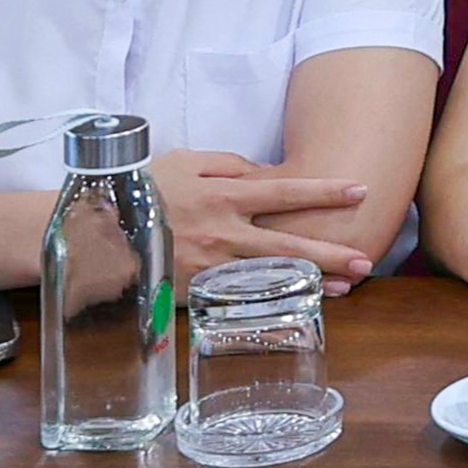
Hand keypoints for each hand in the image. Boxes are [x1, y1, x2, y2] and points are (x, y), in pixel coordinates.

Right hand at [149, 149, 373, 283]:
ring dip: (312, 282)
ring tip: (348, 286)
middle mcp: (225, 232)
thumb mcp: (185, 162)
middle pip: (289, 244)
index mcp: (224, 195)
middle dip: (331, 252)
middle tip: (368, 259)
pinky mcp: (198, 292)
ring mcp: (212, 266)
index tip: (360, 190)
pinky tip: (298, 305)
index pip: (285, 191)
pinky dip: (272, 301)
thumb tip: (262, 171)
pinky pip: (242, 297)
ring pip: (273, 275)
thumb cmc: (144, 190)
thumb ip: (228, 164)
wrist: (100, 235)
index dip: (324, 192)